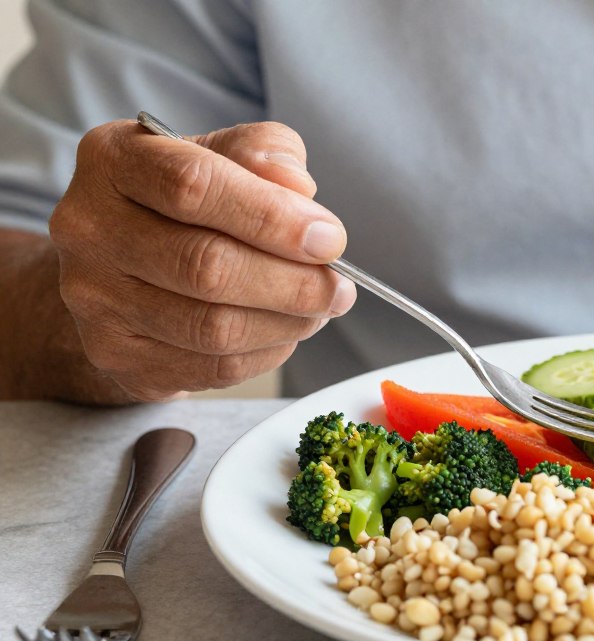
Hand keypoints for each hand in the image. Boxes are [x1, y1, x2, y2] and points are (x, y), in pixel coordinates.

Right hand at [48, 120, 353, 400]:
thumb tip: (299, 189)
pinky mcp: (117, 356)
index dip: (273, 217)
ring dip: (288, 323)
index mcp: (112, 160)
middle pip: (208, 266)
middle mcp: (88, 228)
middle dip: (294, 282)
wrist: (122, 267)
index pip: (194, 186)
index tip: (329, 238)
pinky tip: (283, 331)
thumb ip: (264, 153)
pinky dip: (266, 353)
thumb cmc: (187, 203)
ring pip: (215, 328)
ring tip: (320, 308)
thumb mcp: (223, 155)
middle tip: (340, 286)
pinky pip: (213, 367)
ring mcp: (95, 299)